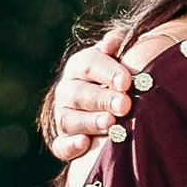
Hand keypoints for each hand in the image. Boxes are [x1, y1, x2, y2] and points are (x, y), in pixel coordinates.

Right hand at [47, 30, 132, 162]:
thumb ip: (118, 48)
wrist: (114, 107)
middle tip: (125, 105)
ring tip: (111, 124)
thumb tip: (114, 40)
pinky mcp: (63, 141)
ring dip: (91, 122)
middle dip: (103, 99)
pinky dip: (70, 146)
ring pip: (69, 119)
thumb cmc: (120, 78)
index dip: (107, 72)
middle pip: (79, 93)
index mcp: (80, 66)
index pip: (89, 64)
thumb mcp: (119, 59)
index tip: (126, 82)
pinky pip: (60, 146)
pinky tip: (85, 144)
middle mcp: (67, 90)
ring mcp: (64, 116)